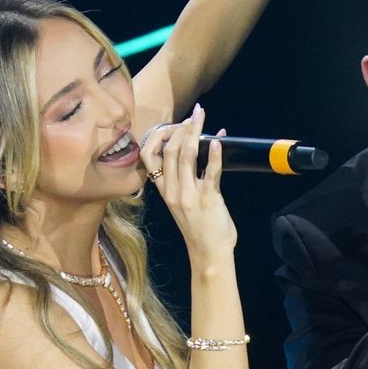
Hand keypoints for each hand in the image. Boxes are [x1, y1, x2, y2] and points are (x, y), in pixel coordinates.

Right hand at [140, 104, 236, 263]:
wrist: (208, 253)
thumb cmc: (199, 227)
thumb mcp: (183, 202)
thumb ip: (186, 179)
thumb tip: (200, 151)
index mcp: (164, 190)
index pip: (149, 155)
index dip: (160, 135)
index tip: (175, 125)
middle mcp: (173, 190)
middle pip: (170, 150)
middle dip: (182, 128)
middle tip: (195, 115)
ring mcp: (189, 194)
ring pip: (186, 155)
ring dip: (195, 133)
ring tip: (202, 118)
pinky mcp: (208, 199)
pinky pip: (210, 172)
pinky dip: (214, 154)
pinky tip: (218, 141)